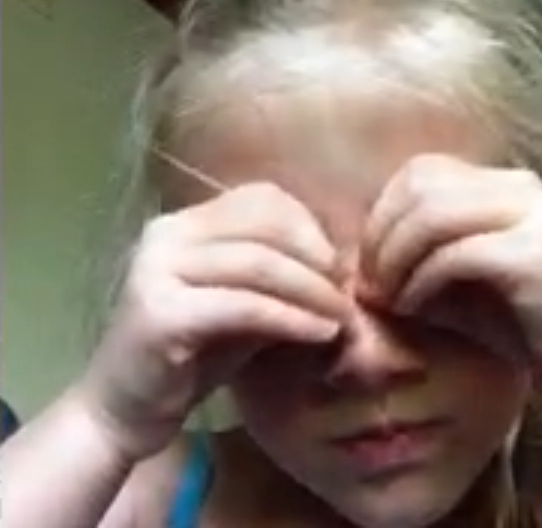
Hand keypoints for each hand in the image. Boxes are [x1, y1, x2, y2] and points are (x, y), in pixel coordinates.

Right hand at [78, 182, 346, 460]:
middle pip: (263, 224)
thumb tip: (340, 262)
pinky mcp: (161, 314)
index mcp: (182, 223)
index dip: (307, 225)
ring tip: (342, 315)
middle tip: (347, 291)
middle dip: (316, 257)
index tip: (337, 264)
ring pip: (258, 262)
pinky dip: (290, 317)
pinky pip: (243, 305)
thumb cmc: (189, 358)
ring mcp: (157, 270)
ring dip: (311, 289)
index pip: (259, 197)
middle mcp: (165, 235)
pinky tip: (319, 334)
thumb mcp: (240, 305)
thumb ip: (276, 277)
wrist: (125, 413)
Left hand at [359, 154, 541, 401]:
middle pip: (420, 183)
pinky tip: (416, 308)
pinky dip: (421, 281)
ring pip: (432, 212)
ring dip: (396, 258)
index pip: (420, 170)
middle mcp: (519, 187)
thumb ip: (419, 259)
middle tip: (371, 283)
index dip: (382, 212)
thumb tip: (358, 261)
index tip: (370, 263)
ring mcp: (531, 215)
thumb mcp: (463, 285)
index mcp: (503, 184)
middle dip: (382, 234)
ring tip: (389, 298)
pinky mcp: (535, 255)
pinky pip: (455, 254)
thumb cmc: (529, 330)